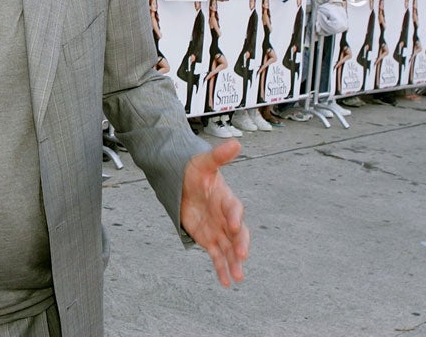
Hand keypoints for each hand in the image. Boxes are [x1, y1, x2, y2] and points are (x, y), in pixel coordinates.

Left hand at [180, 140, 248, 286]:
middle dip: (240, 243)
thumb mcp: (204, 162)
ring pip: (228, 249)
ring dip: (233, 262)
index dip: (235, 216)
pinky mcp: (208, 239)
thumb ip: (219, 156)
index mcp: (226, 198)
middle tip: (241, 255)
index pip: (234, 208)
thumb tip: (235, 143)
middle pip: (237, 233)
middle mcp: (225, 217)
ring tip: (238, 277)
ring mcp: (218, 229)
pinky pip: (216, 256)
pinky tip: (225, 282)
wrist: (184, 182)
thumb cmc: (195, 172)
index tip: (234, 224)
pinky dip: (220, 268)